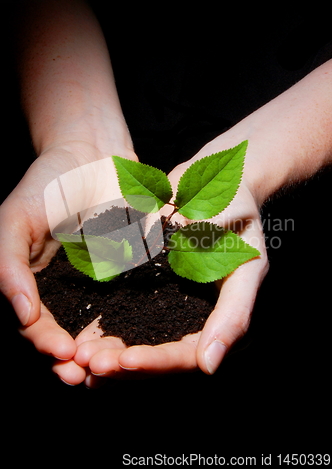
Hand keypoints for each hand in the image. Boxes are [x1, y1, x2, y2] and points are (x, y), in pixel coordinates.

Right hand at [0, 140, 136, 381]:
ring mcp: (100, 280)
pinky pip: (134, 299)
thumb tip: (22, 313)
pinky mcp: (131, 268)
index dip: (45, 341)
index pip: (36, 323)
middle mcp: (68, 287)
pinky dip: (136, 320)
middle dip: (74, 358)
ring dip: (105, 349)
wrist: (92, 152)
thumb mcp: (16, 218)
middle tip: (85, 375)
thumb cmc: (48, 181)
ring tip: (111, 367)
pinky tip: (142, 336)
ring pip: (102, 324)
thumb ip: (12, 265)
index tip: (62, 354)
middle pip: (68, 333)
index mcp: (37, 280)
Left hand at [72, 137, 268, 381]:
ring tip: (78, 358)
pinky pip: (127, 318)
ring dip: (109, 354)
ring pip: (139, 344)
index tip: (124, 361)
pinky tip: (79, 339)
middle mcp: (197, 322)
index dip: (157, 363)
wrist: (216, 181)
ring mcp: (172, 308)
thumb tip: (209, 366)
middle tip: (88, 364)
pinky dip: (105, 330)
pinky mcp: (151, 292)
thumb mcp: (244, 260)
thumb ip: (233, 312)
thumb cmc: (238, 213)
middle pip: (159, 359)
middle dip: (123, 365)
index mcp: (224, 321)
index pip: (189, 355)